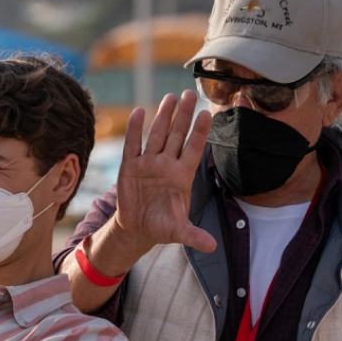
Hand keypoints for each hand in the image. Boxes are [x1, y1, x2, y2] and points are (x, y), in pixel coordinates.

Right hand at [114, 89, 216, 253]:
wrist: (137, 228)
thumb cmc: (162, 226)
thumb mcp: (178, 232)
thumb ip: (193, 235)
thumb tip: (212, 247)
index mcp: (182, 177)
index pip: (193, 150)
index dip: (199, 133)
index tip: (207, 114)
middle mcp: (167, 165)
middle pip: (177, 136)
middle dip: (183, 116)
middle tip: (190, 93)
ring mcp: (148, 164)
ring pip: (158, 135)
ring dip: (163, 117)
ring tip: (170, 97)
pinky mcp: (130, 167)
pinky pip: (133, 145)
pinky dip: (135, 130)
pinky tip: (139, 112)